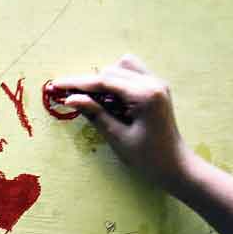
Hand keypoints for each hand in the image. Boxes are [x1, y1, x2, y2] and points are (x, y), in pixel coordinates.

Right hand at [50, 54, 191, 190]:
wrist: (176, 166)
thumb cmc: (148, 157)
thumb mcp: (118, 137)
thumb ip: (95, 114)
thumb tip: (70, 99)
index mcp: (145, 95)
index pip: (104, 81)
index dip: (77, 83)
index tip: (55, 85)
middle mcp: (152, 83)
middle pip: (111, 71)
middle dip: (89, 83)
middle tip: (71, 98)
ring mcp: (156, 83)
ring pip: (122, 67)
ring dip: (104, 80)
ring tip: (94, 101)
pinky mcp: (156, 88)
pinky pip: (131, 74)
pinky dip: (116, 82)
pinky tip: (110, 99)